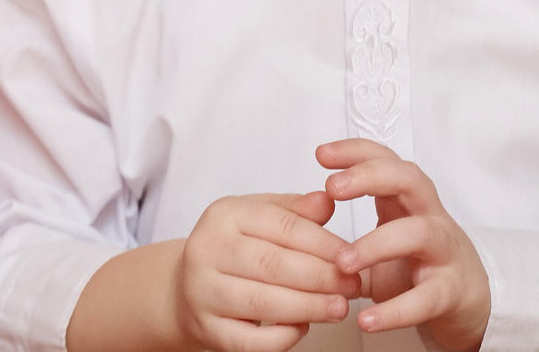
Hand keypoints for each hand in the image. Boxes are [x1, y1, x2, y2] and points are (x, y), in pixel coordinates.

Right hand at [175, 191, 360, 351]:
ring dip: (308, 307)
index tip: (352, 256)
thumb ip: (294, 210)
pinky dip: (282, 337)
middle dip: (321, 277)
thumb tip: (327, 201)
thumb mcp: (258, 216)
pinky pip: (250, 341)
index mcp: (224, 216)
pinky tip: (304, 328)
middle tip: (353, 286)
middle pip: (273, 264)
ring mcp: (202, 292)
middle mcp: (207, 251)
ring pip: (263, 303)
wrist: (185, 286)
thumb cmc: (234, 247)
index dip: (323, 243)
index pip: (282, 226)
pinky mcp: (206, 329)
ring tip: (339, 308)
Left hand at [320, 140, 489, 350]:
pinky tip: (366, 319)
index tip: (321, 154)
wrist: (467, 301)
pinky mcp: (450, 291)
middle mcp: (430, 216)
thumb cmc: (417, 264)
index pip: (385, 160)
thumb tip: (300, 227)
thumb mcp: (380, 241)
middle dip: (370, 176)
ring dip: (377, 244)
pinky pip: (425, 297)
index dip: (355, 152)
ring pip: (419, 232)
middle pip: (408, 179)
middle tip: (332, 188)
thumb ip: (343, 235)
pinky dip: (395, 310)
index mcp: (408, 200)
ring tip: (342, 263)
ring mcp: (443, 252)